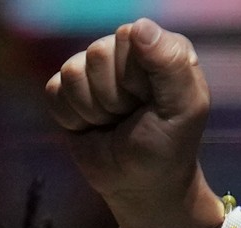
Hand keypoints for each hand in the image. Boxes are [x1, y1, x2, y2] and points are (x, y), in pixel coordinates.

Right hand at [45, 18, 224, 227]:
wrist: (140, 186)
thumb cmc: (168, 148)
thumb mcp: (184, 109)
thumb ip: (171, 66)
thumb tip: (139, 28)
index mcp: (162, 49)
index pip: (131, 38)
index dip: (137, 77)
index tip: (152, 102)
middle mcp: (128, 52)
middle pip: (98, 54)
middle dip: (115, 96)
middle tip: (132, 116)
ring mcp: (94, 70)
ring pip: (74, 73)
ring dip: (95, 109)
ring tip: (115, 123)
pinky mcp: (67, 90)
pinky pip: (55, 92)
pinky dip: (74, 118)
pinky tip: (93, 127)